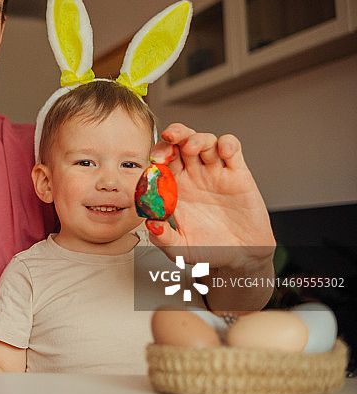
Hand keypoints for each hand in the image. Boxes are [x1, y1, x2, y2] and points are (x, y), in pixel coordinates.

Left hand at [147, 123, 274, 272]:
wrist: (241, 257)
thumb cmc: (209, 250)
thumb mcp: (181, 249)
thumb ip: (163, 239)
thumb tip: (151, 225)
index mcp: (175, 188)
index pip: (161, 161)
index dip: (157, 155)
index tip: (154, 161)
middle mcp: (193, 176)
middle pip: (181, 143)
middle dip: (174, 135)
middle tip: (169, 140)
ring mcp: (215, 173)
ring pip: (205, 141)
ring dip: (197, 138)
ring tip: (192, 147)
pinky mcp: (238, 174)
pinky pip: (232, 149)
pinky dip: (228, 144)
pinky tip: (224, 152)